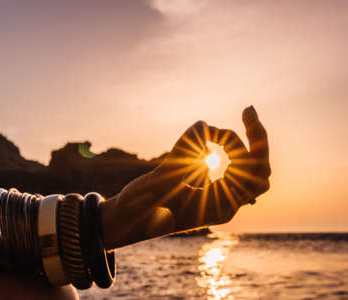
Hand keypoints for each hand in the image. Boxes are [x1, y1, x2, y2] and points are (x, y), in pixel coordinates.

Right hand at [101, 106, 269, 248]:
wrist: (129, 222)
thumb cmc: (141, 208)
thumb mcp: (160, 177)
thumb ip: (182, 152)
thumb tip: (203, 124)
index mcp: (221, 208)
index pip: (257, 173)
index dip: (258, 140)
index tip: (246, 112)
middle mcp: (224, 205)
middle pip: (258, 170)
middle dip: (255, 139)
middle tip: (246, 111)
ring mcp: (216, 198)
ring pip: (245, 171)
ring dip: (237, 145)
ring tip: (214, 131)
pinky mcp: (206, 191)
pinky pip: (227, 171)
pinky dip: (224, 151)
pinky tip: (208, 139)